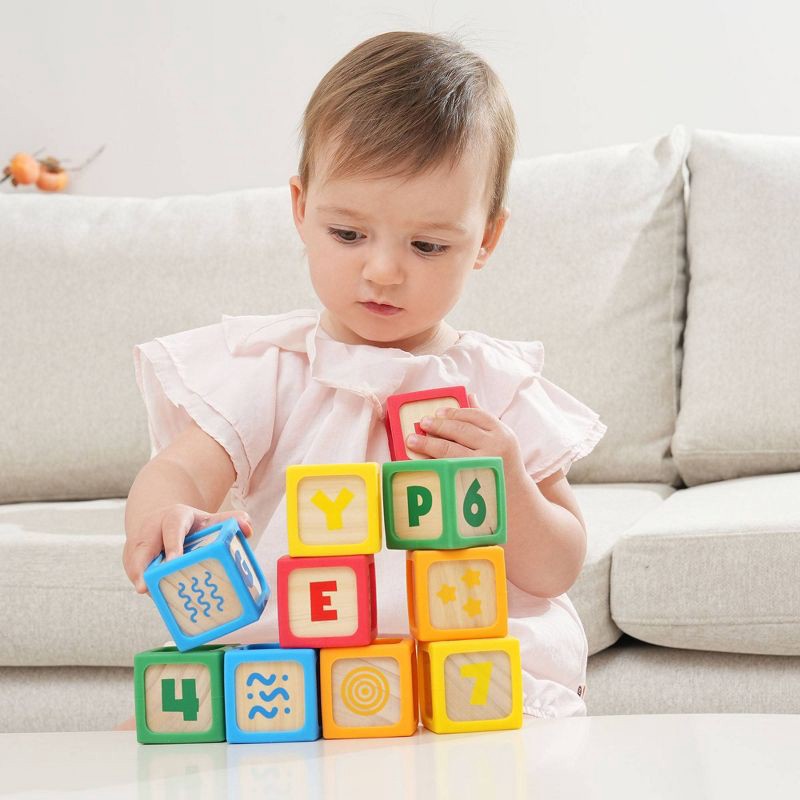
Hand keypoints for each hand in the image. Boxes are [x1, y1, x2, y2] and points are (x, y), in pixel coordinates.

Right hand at [122, 504, 253, 594]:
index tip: (174, 561)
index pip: (173, 528)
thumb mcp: (210, 519)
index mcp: (174, 517)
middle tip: (144, 586)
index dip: (173, 545)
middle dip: (141, 566)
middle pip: (143, 546)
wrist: (162, 518)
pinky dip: (140, 583)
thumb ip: (231, 521)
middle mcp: (152, 529)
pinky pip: (133, 571)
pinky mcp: (131, 557)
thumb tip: (247, 529)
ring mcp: (138, 543)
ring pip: (133, 561)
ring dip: (138, 577)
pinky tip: (153, 596)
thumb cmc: (192, 525)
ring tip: (147, 593)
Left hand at [405, 392, 525, 473]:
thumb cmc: (502, 462)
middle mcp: (495, 447)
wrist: (514, 495)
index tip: (437, 412)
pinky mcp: (472, 483)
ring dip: (429, 444)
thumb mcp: (501, 438)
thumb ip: (484, 419)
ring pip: (451, 451)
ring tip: (412, 440)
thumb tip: (469, 395)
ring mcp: (483, 466)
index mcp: (502, 433)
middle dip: (438, 426)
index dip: (454, 412)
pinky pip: (448, 469)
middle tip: (422, 423)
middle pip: (461, 431)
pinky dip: (432, 463)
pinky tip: (421, 459)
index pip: (476, 416)